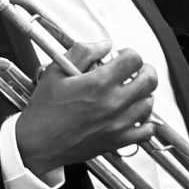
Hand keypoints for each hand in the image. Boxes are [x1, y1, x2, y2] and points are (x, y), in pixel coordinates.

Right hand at [15, 52, 157, 177]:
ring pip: (150, 103)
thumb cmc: (44, 111)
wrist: (38, 144)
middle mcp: (113, 103)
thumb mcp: (56, 72)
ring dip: (144, 94)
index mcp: (98, 84)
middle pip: (149, 80)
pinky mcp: (119, 141)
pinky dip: (146, 122)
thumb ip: (82, 52)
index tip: (121, 57)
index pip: (133, 60)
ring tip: (131, 92)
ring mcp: (119, 124)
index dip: (129, 53)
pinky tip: (135, 115)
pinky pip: (147, 131)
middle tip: (134, 71)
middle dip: (144, 70)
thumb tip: (103, 45)